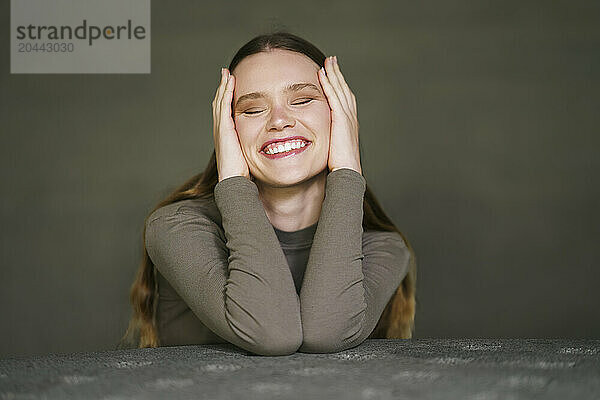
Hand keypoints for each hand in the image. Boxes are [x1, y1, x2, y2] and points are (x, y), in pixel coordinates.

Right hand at [212, 68, 249, 181]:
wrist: (234, 179)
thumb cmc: (243, 170)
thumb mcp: (249, 153)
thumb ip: (254, 145)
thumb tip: (268, 143)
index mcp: (226, 134)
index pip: (225, 110)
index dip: (227, 97)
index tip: (231, 85)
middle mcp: (221, 129)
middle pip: (220, 102)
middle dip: (223, 87)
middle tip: (225, 73)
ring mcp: (221, 128)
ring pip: (220, 101)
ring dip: (223, 86)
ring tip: (226, 73)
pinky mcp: (224, 128)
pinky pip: (224, 106)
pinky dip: (226, 93)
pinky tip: (229, 82)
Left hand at [318, 55, 361, 174]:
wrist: (347, 172)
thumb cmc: (340, 165)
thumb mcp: (333, 147)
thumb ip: (328, 138)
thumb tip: (318, 138)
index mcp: (349, 123)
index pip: (344, 98)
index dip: (339, 84)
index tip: (332, 74)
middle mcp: (350, 117)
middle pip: (344, 89)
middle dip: (337, 74)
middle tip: (332, 60)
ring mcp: (346, 117)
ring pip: (340, 89)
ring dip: (333, 74)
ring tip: (328, 61)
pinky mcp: (340, 120)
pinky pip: (333, 97)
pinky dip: (329, 84)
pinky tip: (322, 74)